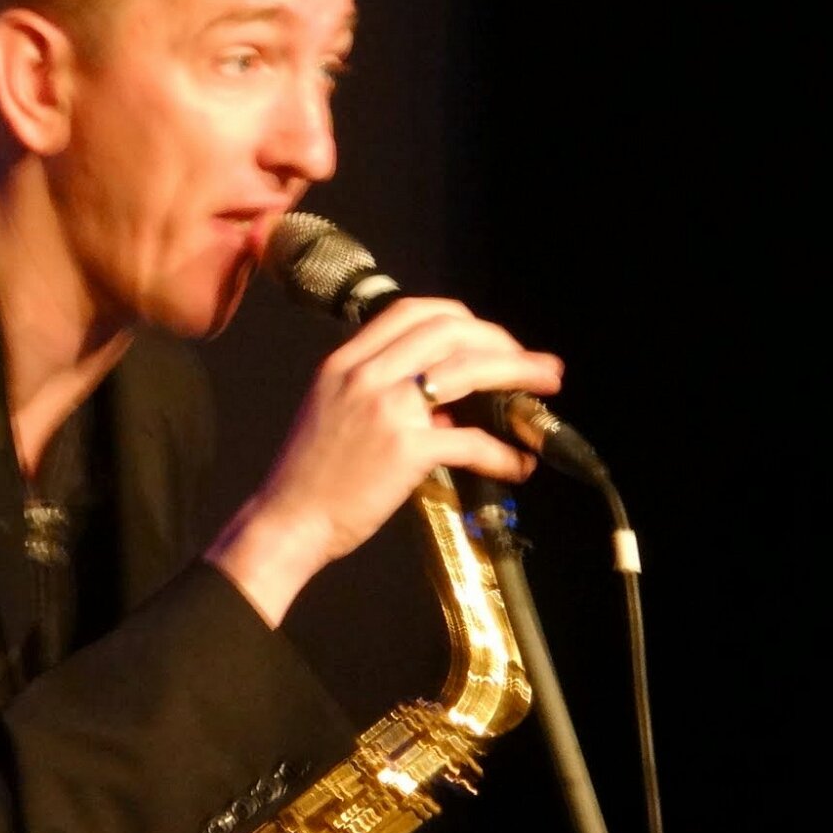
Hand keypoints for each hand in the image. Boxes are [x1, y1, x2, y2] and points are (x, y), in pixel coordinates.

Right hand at [206, 297, 563, 623]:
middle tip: (530, 362)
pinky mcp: (405, 450)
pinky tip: (517, 463)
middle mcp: (366, 374)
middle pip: (451, 330)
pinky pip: (470, 440)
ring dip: (518, 375)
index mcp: (346, 361)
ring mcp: (386, 409)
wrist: (286, 521)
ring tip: (546, 389)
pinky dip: (502, 451)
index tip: (488, 337)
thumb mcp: (334, 411)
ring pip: (470, 371)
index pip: (414, 312)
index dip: (463, 318)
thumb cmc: (310, 475)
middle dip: (501, 340)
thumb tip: (445, 405)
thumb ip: (383, 394)